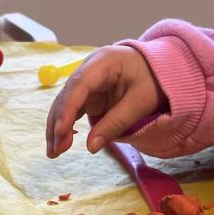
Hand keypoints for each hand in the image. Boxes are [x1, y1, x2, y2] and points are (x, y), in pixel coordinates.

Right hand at [46, 45, 166, 158]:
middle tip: (56, 150)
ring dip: (58, 128)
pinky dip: (66, 127)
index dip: (67, 109)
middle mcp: (88, 70)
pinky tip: (60, 143)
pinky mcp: (87, 95)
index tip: (60, 132)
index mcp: (103, 62)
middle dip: (58, 123)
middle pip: (67, 96)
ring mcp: (85, 83)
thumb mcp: (141, 102)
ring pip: (64, 105)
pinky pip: (72, 111)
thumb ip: (116, 123)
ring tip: (54, 152)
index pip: (79, 85)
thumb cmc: (154, 80)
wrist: (160, 69)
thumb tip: (91, 147)